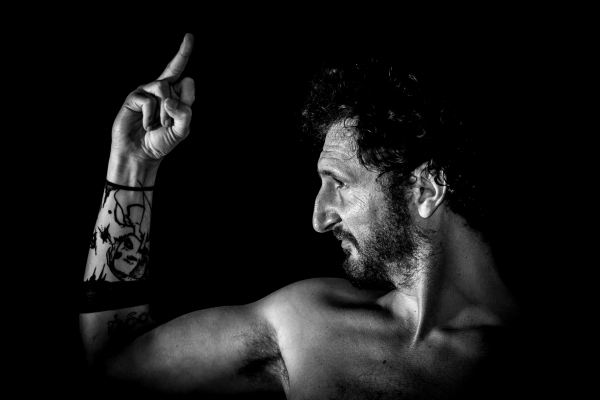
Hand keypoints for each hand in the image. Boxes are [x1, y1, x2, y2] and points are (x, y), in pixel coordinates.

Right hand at [111, 33, 194, 162]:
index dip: (184, 55)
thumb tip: (169, 99)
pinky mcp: (132, 98)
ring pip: (162, 87)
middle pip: (176, 80)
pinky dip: (150, 117)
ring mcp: (145, 92)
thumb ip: (184, 114)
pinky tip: (146, 125)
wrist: (141, 154)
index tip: (188, 36)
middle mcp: (160, 89)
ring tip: (158, 125)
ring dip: (165, 112)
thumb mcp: (181, 130)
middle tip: (168, 124)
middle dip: (177, 106)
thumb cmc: (161, 141)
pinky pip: (148, 100)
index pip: (184, 75)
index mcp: (174, 94)